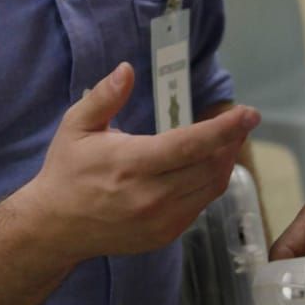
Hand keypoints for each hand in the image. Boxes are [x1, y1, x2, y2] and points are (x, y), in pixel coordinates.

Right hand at [13, 64, 258, 263]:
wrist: (55, 229)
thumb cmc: (67, 172)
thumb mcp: (76, 126)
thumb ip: (104, 97)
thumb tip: (127, 69)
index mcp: (131, 164)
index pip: (189, 145)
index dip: (224, 129)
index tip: (249, 114)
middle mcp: (150, 196)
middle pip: (209, 167)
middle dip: (231, 142)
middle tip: (242, 122)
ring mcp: (160, 220)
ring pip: (210, 188)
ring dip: (226, 162)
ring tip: (230, 141)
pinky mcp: (164, 235)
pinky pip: (199, 206)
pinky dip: (210, 184)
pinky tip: (207, 166)